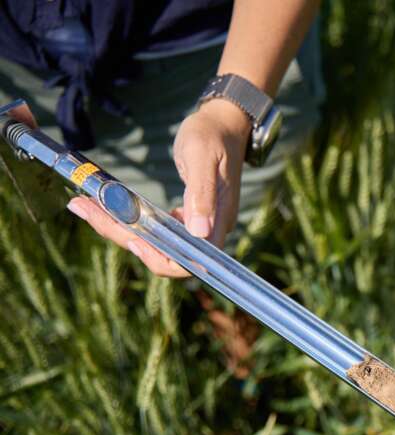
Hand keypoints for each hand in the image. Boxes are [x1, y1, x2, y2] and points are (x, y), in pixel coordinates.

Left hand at [68, 99, 249, 277]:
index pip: (189, 261)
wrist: (223, 124)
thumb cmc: (213, 136)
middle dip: (122, 236)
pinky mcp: (186, 216)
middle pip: (164, 253)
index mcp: (218, 221)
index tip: (132, 240)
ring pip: (155, 241)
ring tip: (83, 205)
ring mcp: (197, 224)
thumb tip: (199, 231)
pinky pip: (156, 228)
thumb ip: (201, 194)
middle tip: (83, 208)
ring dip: (118, 227)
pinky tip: (106, 206)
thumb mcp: (202, 158)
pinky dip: (129, 219)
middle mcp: (208, 229)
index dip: (160, 258)